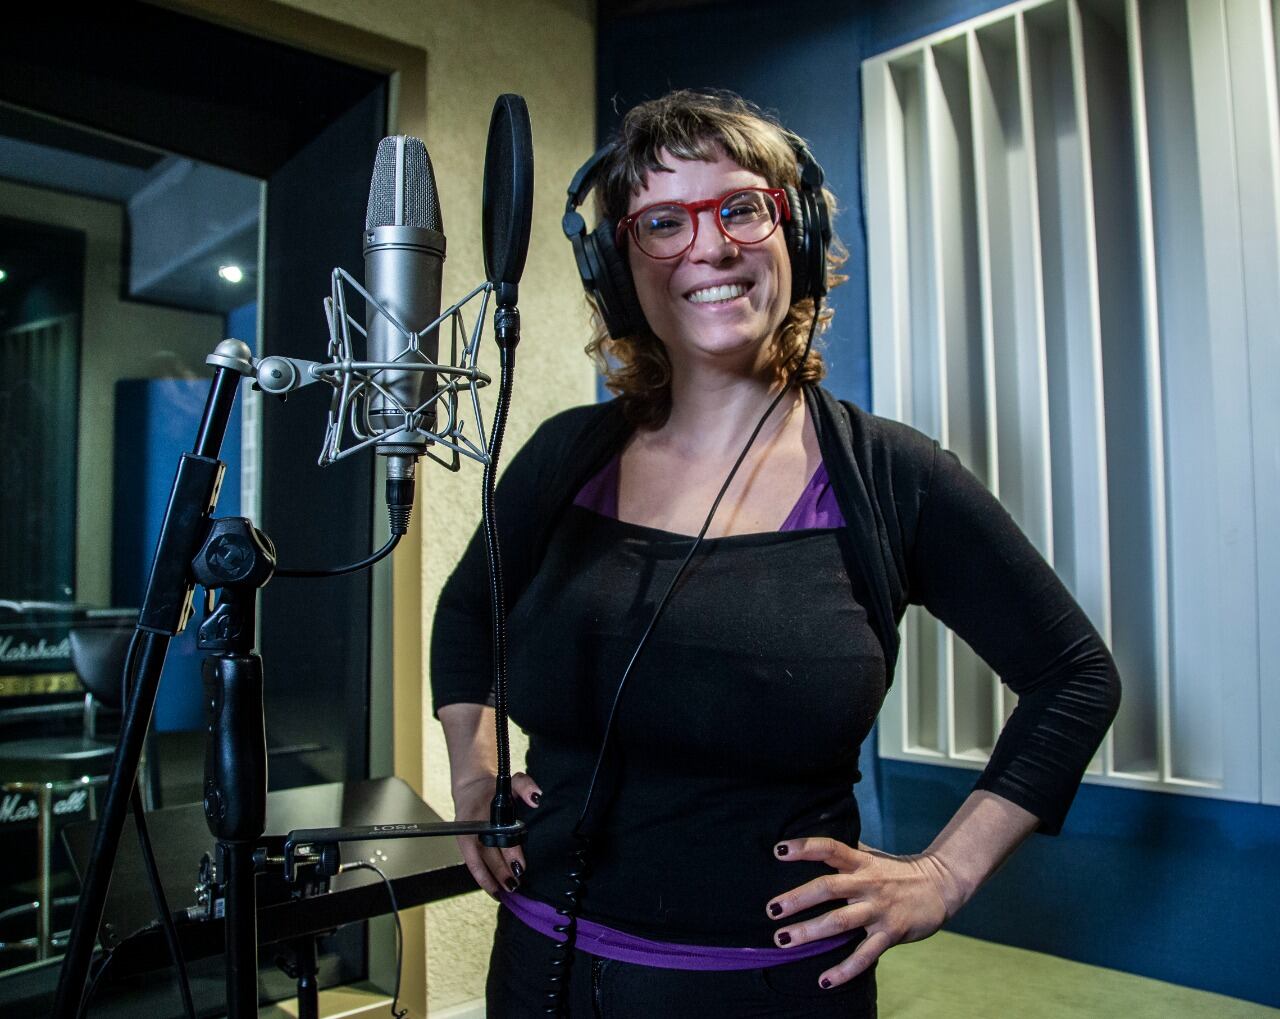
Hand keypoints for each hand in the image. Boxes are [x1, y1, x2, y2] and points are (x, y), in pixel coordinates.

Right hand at [452, 771, 541, 897]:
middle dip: (501, 870)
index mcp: (483, 810)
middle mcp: (471, 825)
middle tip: (516, 884)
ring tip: (506, 892)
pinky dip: (483, 879)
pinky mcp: (463, 846)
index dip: (509, 851)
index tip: (520, 865)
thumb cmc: (493, 788)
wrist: (471, 789)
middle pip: (486, 852)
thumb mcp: (512, 780)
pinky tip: (495, 891)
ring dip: (491, 879)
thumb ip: (525, 786)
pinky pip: (472, 865)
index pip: (496, 833)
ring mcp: (465, 836)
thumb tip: (536, 798)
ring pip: (477, 862)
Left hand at [767, 837, 963, 988]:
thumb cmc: (897, 871)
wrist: (941, 885)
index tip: (779, 851)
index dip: (805, 847)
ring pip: (840, 922)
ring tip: (783, 940)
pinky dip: (844, 970)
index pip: (830, 848)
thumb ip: (846, 853)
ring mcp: (879, 909)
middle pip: (828, 888)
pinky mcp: (891, 933)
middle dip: (797, 899)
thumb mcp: (872, 856)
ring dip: (810, 932)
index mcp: (861, 862)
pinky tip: (824, 980)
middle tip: (771, 910)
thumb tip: (812, 844)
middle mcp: (868, 884)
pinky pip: (864, 955)